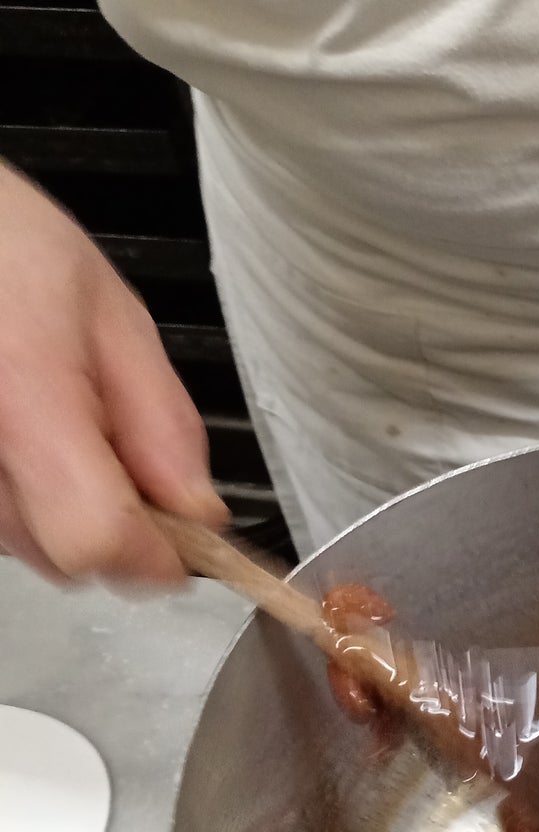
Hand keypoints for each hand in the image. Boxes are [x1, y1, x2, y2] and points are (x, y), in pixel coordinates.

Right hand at [0, 164, 225, 581]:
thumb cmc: (3, 248)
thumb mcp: (111, 311)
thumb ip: (163, 420)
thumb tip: (201, 513)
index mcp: (25, 390)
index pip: (94, 537)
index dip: (152, 553)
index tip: (183, 539)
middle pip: (62, 556)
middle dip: (114, 525)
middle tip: (117, 450)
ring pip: (25, 543)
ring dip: (62, 507)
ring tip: (58, 424)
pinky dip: (23, 492)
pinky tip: (24, 433)